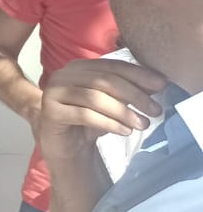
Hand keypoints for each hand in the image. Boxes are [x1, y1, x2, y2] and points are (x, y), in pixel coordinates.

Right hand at [35, 59, 168, 161]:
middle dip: (134, 95)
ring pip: (94, 98)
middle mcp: (63, 75)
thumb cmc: (90, 121)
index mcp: (78, 66)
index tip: (161, 85)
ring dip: (123, 112)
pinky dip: (108, 123)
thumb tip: (157, 83)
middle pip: (104, 80)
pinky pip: (84, 115)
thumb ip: (129, 90)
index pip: (112, 66)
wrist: (66, 145)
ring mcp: (53, 92)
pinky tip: (125, 131)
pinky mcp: (50, 112)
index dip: (138, 74)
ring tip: (143, 124)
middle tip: (155, 110)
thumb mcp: (113, 102)